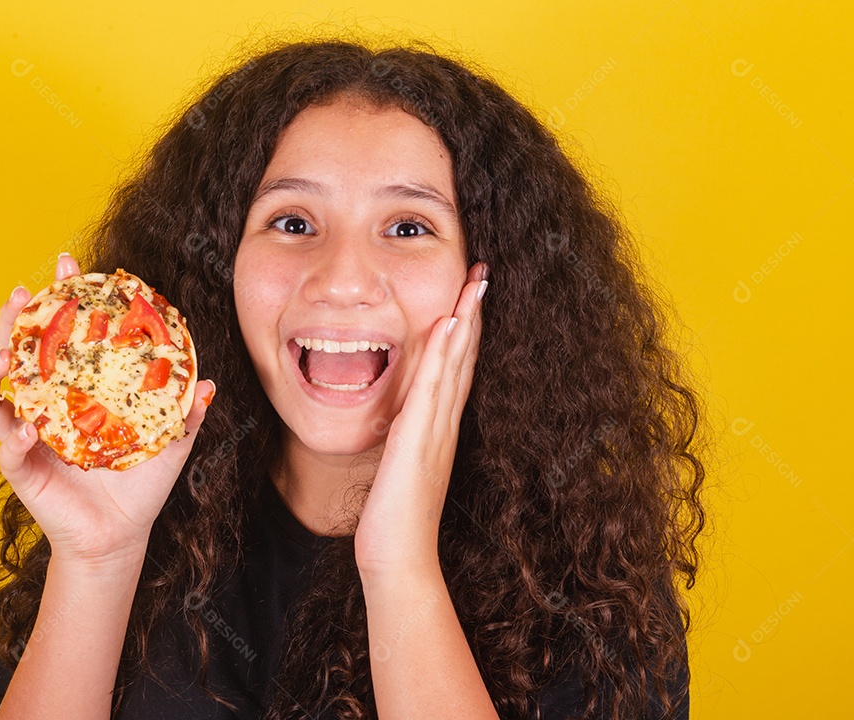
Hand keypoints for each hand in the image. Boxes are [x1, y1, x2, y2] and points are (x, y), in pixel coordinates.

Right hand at [0, 254, 213, 567]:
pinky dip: (11, 439)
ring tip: (2, 356)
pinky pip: (5, 450)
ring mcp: (26, 434)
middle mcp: (44, 405)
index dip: (61, 300)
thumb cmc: (140, 484)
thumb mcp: (170, 443)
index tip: (69, 267)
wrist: (120, 535)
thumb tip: (209, 382)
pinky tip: (25, 431)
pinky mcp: (20, 469)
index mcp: (75, 389)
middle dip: (14, 319)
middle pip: (17, 352)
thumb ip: (185, 413)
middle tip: (20, 293)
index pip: (62, 336)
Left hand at [353, 261, 486, 581]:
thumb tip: (402, 425)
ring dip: (466, 320)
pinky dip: (445, 354)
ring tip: (475, 280)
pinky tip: (449, 323)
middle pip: (464, 358)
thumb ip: (406, 443)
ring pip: (455, 365)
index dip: (465, 330)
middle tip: (482, 272)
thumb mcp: (401, 469)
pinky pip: (434, 387)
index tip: (470, 295)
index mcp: (438, 429)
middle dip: (473, 313)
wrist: (398, 557)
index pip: (456, 369)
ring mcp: (435, 429)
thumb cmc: (395, 520)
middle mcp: (443, 424)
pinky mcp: (419, 438)